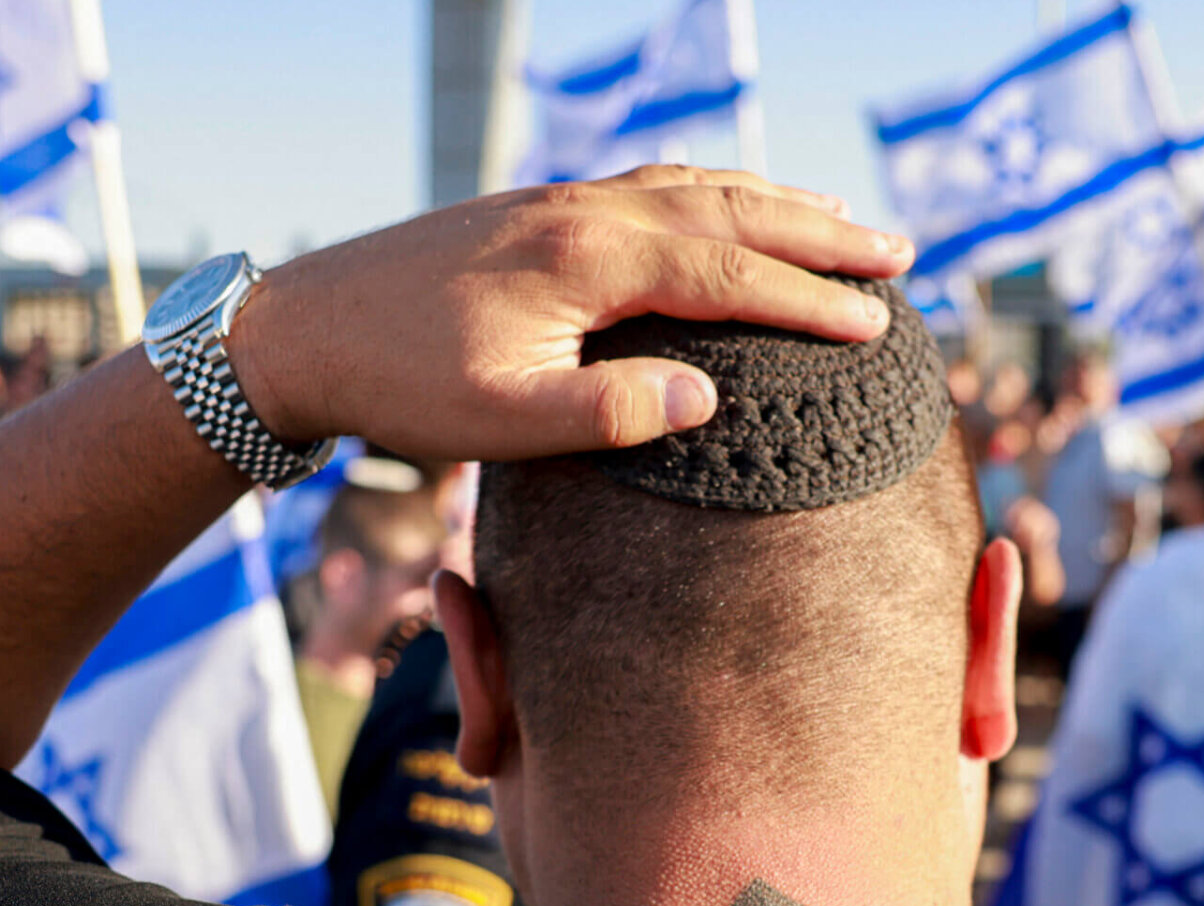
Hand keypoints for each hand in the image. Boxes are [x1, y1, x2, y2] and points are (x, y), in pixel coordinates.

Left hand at [229, 166, 914, 460]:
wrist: (301, 329)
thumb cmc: (399, 385)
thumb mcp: (502, 423)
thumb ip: (609, 414)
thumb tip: (709, 394)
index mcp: (589, 261)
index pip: (730, 273)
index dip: (812, 301)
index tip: (880, 324)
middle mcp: (585, 213)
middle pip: (733, 210)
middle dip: (823, 232)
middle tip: (902, 254)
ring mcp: (561, 204)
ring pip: (696, 187)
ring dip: (777, 203)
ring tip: (844, 221)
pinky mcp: (538, 213)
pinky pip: (653, 185)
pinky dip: (713, 192)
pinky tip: (726, 205)